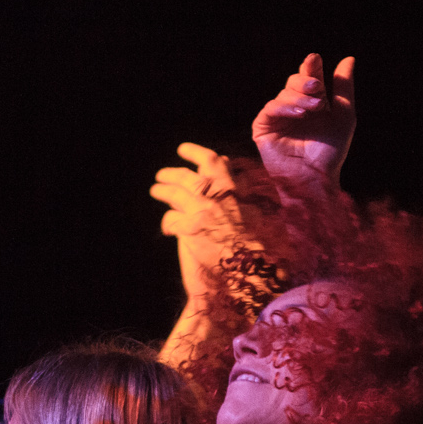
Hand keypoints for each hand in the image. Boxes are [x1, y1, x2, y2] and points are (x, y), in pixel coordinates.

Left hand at [151, 144, 257, 297]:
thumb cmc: (264, 248)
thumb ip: (254, 201)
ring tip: (156, 189)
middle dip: (173, 171)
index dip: (199, 155)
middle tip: (163, 173)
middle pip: (188, 175)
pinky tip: (167, 229)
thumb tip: (253, 189)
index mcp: (236, 189)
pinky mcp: (189, 231)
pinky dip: (168, 222)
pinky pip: (171, 220)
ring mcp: (202, 212)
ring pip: (174, 193)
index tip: (186, 151)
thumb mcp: (266, 216)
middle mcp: (217, 196)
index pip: (215, 163)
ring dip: (163, 189)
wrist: (254, 272)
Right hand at [250, 53, 355, 191]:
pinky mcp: (262, 129)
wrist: (316, 178)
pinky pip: (270, 109)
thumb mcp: (344, 116)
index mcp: (311, 104)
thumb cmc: (331, 152)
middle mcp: (293, 108)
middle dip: (305, 82)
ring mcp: (277, 118)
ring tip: (314, 108)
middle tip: (317, 87)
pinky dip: (285, 107)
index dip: (311, 68)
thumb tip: (349, 58)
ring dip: (299, 98)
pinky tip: (299, 114)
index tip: (315, 60)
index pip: (309, 78)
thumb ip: (344, 88)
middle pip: (293, 82)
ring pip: (283, 94)